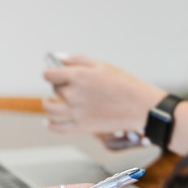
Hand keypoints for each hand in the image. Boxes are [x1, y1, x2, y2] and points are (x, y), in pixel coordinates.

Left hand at [42, 56, 166, 133]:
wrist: (140, 106)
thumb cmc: (124, 84)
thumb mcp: (102, 65)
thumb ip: (78, 60)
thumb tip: (60, 59)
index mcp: (77, 76)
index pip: (49, 74)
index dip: (50, 72)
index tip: (52, 73)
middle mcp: (73, 94)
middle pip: (54, 89)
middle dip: (58, 86)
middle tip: (66, 86)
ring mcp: (75, 112)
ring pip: (49, 110)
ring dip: (48, 104)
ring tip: (50, 102)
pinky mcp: (80, 127)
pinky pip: (57, 128)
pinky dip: (50, 125)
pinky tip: (49, 121)